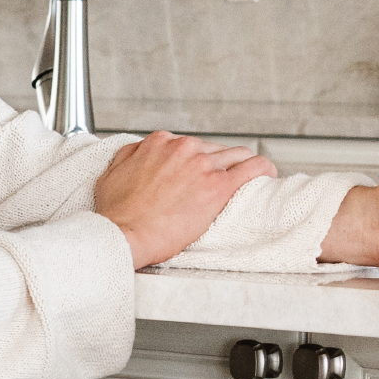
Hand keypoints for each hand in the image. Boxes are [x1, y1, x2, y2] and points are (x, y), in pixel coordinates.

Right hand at [93, 131, 275, 269]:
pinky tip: (267, 177)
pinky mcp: (218, 186)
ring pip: (238, 155)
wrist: (123, 235)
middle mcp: (183, 148)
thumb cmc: (116, 214)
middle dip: (220, 165)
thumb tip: (139, 154)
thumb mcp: (111, 175)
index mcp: (159, 143)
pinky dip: (264, 170)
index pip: (191, 145)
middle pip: (215, 149)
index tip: (201, 174)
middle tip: (222, 182)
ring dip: (243, 167)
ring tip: (248, 181)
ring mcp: (202, 165)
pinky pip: (253, 169)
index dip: (198, 161)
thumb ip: (129, 158)